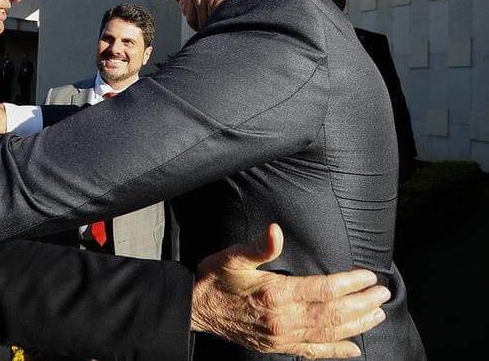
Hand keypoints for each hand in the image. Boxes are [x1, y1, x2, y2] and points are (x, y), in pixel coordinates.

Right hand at [191, 224, 388, 358]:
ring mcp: (281, 337)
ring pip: (328, 333)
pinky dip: (335, 352)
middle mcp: (283, 319)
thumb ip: (259, 246)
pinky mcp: (277, 347)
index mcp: (275, 293)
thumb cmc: (215, 278)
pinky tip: (353, 349)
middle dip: (361, 303)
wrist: (196, 309)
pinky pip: (312, 352)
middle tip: (383, 294)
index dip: (349, 283)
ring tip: (377, 314)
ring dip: (356, 325)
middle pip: (332, 313)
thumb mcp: (234, 256)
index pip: (323, 289)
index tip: (368, 276)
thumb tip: (276, 230)